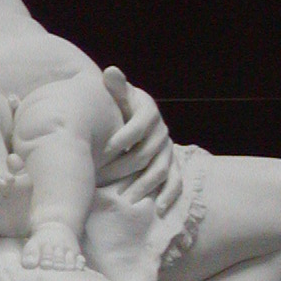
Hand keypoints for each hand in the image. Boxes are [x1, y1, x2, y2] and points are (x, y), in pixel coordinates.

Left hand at [98, 66, 182, 213]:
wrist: (135, 119)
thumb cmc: (122, 108)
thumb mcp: (120, 96)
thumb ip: (116, 87)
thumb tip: (111, 72)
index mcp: (149, 112)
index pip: (140, 123)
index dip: (124, 136)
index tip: (105, 149)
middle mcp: (161, 131)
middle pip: (147, 152)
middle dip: (126, 167)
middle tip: (105, 180)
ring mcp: (168, 150)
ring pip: (160, 170)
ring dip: (143, 186)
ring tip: (125, 199)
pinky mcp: (173, 165)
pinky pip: (175, 182)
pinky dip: (169, 195)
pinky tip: (158, 208)